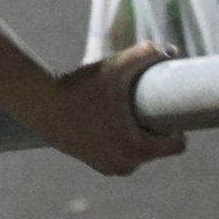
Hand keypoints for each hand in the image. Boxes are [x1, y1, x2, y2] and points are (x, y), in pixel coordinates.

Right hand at [27, 41, 186, 176]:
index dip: (176, 125)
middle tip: (140, 103)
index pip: (178, 146)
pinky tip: (112, 121)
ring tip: (125, 111)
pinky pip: (122, 153)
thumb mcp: (115, 68)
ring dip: (137, 134)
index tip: (164, 106)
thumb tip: (170, 50)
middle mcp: (127, 164)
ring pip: (140, 151)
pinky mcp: (97, 165)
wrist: (41, 105)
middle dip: (154, 127)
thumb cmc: (81, 87)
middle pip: (158, 147)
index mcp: (138, 148)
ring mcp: (111, 167)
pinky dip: (120, 139)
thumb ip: (144, 56)